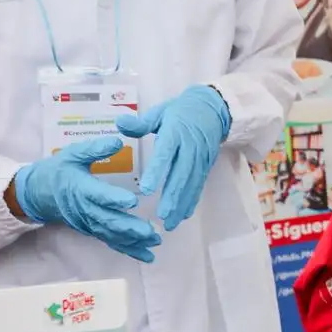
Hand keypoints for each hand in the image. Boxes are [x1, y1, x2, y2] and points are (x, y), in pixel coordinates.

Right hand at [13, 137, 161, 262]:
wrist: (36, 194)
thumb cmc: (57, 171)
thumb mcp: (72, 154)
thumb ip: (94, 149)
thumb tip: (118, 141)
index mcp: (80, 188)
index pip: (98, 195)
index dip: (114, 198)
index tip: (132, 200)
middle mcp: (85, 209)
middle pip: (108, 220)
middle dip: (130, 227)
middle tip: (151, 230)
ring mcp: (88, 223)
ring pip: (111, 234)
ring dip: (133, 240)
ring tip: (155, 241)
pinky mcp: (92, 230)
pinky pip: (111, 241)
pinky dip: (129, 249)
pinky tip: (148, 256)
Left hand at [117, 86, 232, 230]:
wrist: (212, 109)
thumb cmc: (179, 111)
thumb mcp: (160, 112)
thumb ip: (140, 123)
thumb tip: (119, 123)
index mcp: (175, 133)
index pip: (165, 154)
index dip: (157, 172)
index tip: (147, 190)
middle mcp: (190, 148)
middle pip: (181, 174)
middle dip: (172, 197)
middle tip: (161, 216)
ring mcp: (200, 159)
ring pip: (191, 184)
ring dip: (181, 204)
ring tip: (170, 223)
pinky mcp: (205, 166)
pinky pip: (198, 186)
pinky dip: (191, 201)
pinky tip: (183, 215)